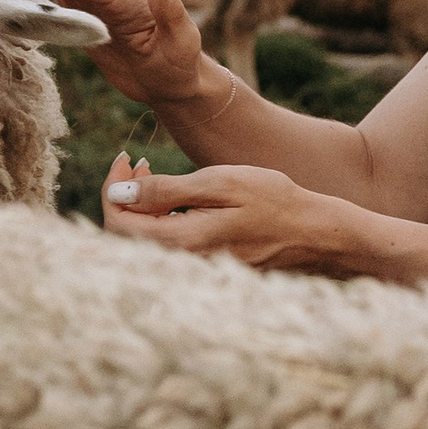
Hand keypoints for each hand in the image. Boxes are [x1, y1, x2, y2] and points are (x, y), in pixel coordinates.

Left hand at [101, 155, 376, 274]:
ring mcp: (194, 268)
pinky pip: (167, 246)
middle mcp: (183, 263)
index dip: (112, 187)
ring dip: (141, 206)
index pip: (119, 223)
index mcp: (181, 242)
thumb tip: (118, 195)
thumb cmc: (273, 202)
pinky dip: (160, 218)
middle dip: (123, 196)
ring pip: (145, 241)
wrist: (315, 234)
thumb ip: (166, 190)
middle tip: (137, 163)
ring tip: (152, 173)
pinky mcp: (205, 266)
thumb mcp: (220, 183)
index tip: (126, 159)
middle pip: (126, 236)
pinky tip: (176, 198)